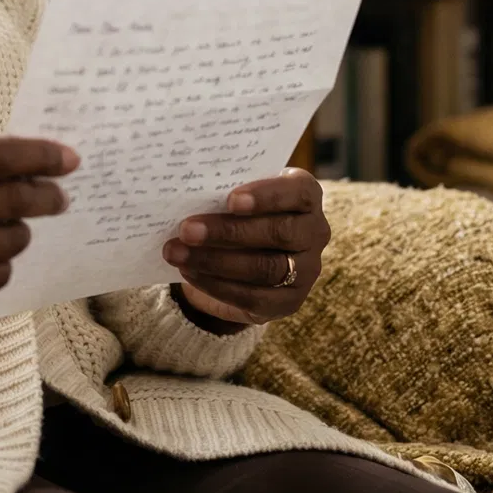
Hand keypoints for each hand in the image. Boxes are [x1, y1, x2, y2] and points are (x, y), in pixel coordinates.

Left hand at [161, 168, 327, 328]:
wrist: (242, 252)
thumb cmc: (238, 210)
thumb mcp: (236, 193)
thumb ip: (224, 190)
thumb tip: (186, 192)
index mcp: (306, 196)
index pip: (298, 192)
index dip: (266, 196)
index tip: (230, 199)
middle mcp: (315, 232)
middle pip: (279, 232)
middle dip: (229, 232)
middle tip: (187, 229)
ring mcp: (306, 270)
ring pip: (266, 268)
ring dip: (215, 261)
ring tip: (177, 253)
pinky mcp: (289, 301)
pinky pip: (254, 297)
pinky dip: (217, 285)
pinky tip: (189, 273)